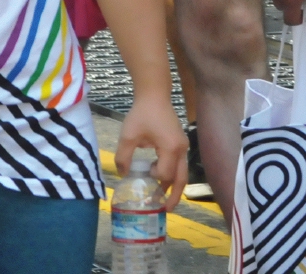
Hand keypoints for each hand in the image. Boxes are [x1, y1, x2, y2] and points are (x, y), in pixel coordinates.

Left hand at [119, 94, 188, 209]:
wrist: (154, 95)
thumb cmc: (142, 114)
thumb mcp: (128, 136)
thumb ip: (123, 157)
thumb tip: (122, 174)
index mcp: (170, 148)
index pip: (164, 174)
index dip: (154, 179)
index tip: (144, 174)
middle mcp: (181, 149)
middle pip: (181, 178)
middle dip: (175, 196)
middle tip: (166, 210)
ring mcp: (183, 146)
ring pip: (182, 172)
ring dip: (173, 185)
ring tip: (164, 199)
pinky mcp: (180, 143)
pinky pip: (179, 163)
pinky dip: (172, 174)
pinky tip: (160, 177)